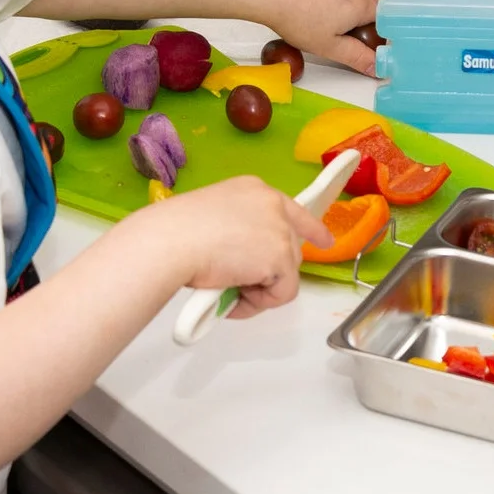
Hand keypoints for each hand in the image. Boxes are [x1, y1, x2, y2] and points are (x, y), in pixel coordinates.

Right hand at [126, 176, 329, 315]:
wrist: (170, 242)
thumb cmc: (174, 232)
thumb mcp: (211, 219)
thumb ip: (236, 230)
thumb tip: (242, 260)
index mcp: (253, 190)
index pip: (292, 209)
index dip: (310, 229)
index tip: (323, 241)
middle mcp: (273, 204)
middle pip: (290, 248)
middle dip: (269, 272)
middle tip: (237, 284)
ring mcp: (280, 230)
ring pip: (286, 273)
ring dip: (258, 289)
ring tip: (226, 289)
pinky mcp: (281, 257)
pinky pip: (282, 293)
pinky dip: (259, 303)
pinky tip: (232, 296)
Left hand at [260, 0, 382, 75]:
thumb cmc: (300, 21)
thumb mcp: (330, 47)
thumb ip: (357, 57)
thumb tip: (378, 68)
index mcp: (360, 5)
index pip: (388, 12)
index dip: (388, 25)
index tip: (382, 37)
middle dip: (375, 13)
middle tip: (364, 31)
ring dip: (357, 2)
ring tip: (342, 20)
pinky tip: (322, 6)